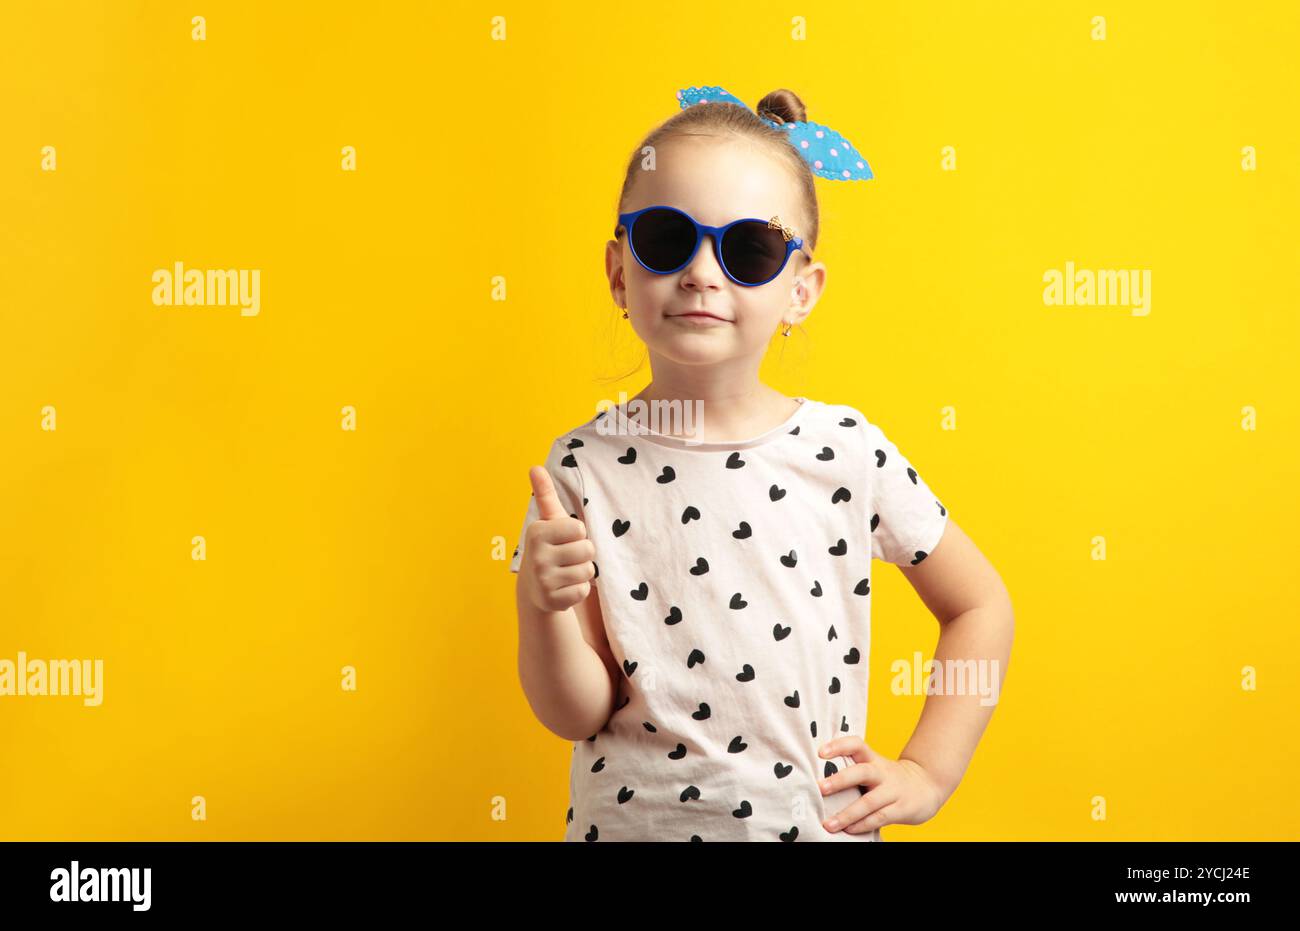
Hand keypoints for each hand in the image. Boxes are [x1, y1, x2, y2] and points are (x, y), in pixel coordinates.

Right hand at [519, 465, 596, 613]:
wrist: (533, 587)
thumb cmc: (548, 547)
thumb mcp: (547, 520)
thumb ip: (545, 494)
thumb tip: (535, 467)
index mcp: (537, 532)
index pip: (579, 528)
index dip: (577, 534)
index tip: (563, 539)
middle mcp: (537, 556)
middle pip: (588, 549)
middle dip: (583, 553)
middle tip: (567, 557)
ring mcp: (543, 581)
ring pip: (588, 571)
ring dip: (582, 572)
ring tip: (565, 571)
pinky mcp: (552, 601)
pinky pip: (583, 591)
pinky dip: (579, 590)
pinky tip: (564, 587)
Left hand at [816, 735, 945, 834]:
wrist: (928, 785)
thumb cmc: (889, 778)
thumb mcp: (874, 766)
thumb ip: (853, 769)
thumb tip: (817, 780)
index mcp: (873, 759)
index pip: (856, 744)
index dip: (839, 746)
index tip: (820, 752)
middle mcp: (882, 772)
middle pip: (861, 772)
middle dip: (840, 780)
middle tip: (820, 788)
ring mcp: (893, 791)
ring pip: (869, 801)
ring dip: (847, 814)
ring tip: (828, 824)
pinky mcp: (901, 809)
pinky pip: (879, 818)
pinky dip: (862, 825)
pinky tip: (848, 830)